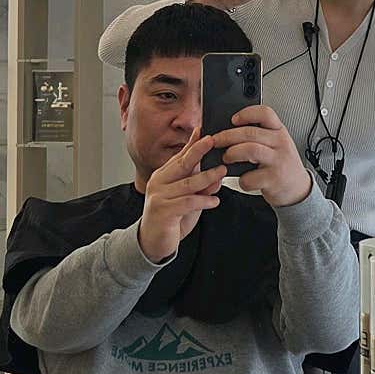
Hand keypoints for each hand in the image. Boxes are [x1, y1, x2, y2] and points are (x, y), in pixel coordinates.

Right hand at [138, 132, 223, 262]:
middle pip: (181, 163)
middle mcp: (159, 182)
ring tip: (221, 172)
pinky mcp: (163, 211)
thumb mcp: (188, 199)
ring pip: (187, 183)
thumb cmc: (171, 218)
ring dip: (207, 177)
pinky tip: (214, 200)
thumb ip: (200, 187)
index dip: (192, 143)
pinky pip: (188, 202)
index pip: (179, 156)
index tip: (203, 131)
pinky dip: (204, 200)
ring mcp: (159, 196)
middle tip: (212, 140)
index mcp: (163, 175)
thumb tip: (217, 175)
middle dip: (198, 151)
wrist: (153, 242)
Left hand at [209, 104, 313, 209]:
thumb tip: (229, 132)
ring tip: (226, 158)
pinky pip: (250, 177)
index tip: (233, 119)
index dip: (246, 113)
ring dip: (232, 153)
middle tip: (216, 141)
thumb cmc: (282, 164)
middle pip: (250, 132)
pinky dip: (242, 180)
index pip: (265, 113)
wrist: (298, 189)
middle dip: (227, 136)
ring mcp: (278, 161)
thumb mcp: (277, 145)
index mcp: (279, 131)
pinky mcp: (274, 179)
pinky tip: (244, 180)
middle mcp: (280, 143)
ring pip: (250, 150)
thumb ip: (260, 136)